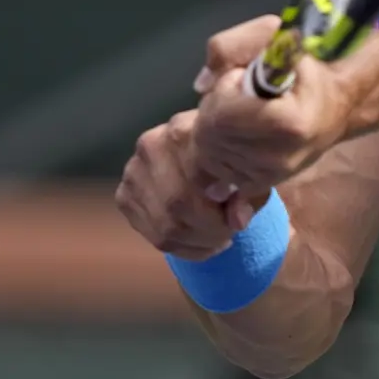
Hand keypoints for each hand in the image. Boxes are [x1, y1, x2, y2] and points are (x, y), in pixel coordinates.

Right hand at [115, 110, 264, 259]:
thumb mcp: (253, 169)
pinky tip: (197, 240)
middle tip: (228, 234)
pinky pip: (150, 234)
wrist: (210, 140)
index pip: (194, 187)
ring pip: (163, 227)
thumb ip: (249, 194)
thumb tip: (236, 222)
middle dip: (207, 232)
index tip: (236, 224)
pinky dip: (179, 246)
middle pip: (175, 209)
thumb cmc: (236, 154)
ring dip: (195, 242)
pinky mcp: (125, 194)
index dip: (217, 218)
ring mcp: (133, 171)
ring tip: (216, 238)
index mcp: (182, 132)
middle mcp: (150, 146)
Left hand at [191, 18, 353, 195]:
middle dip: (214, 108)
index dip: (224, 90)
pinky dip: (218, 148)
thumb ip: (229, 47)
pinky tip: (237, 133)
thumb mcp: (273, 38)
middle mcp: (279, 158)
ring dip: (215, 127)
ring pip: (208, 153)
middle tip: (241, 94)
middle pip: (209, 137)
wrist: (336, 105)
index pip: (221, 117)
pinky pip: (215, 169)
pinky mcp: (260, 184)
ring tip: (243, 112)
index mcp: (288, 124)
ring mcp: (269, 176)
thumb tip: (201, 85)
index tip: (243, 76)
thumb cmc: (306, 68)